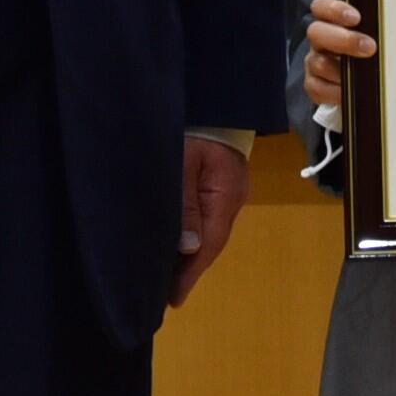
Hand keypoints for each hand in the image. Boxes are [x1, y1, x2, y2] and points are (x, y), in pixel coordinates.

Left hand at [169, 134, 249, 308]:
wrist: (212, 96)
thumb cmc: (192, 126)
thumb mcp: (182, 163)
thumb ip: (184, 204)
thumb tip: (188, 249)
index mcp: (225, 195)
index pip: (209, 244)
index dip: (190, 273)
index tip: (173, 299)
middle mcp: (231, 199)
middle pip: (210, 243)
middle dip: (188, 269)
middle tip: (164, 296)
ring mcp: (228, 192)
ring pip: (208, 232)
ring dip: (189, 255)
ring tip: (166, 278)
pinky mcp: (220, 185)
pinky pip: (206, 218)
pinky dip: (192, 236)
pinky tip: (176, 246)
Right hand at [302, 0, 374, 111]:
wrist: (358, 77)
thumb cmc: (368, 47)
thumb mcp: (372, 33)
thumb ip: (375, 28)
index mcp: (329, 20)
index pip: (321, 6)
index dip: (334, 9)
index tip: (356, 17)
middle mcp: (319, 39)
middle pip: (316, 32)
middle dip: (344, 40)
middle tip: (369, 47)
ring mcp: (314, 62)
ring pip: (317, 63)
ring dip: (340, 70)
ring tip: (362, 76)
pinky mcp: (314, 84)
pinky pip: (317, 89)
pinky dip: (334, 92)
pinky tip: (348, 94)